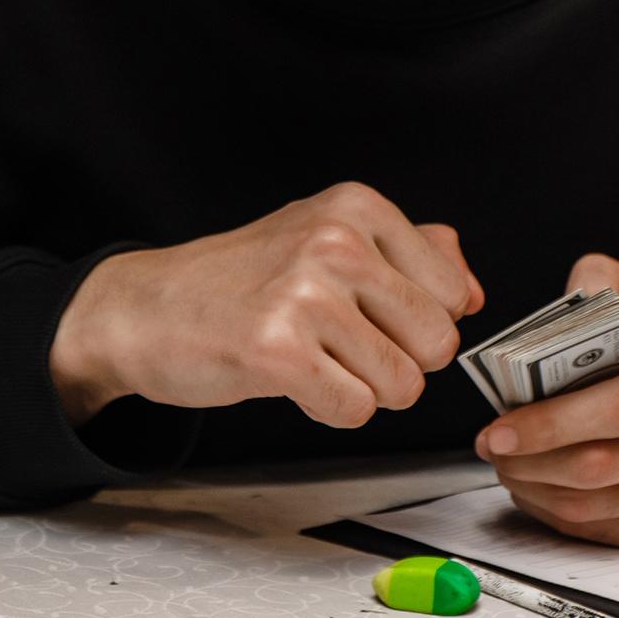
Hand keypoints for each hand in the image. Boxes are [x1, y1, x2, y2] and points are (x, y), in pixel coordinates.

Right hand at [50, 182, 482, 426]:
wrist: (146, 308)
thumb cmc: (242, 280)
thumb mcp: (327, 235)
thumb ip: (411, 253)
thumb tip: (472, 291)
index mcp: (358, 207)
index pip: (454, 294)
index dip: (418, 323)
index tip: (369, 315)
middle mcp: (337, 240)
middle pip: (438, 344)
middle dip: (399, 362)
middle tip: (340, 345)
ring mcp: (306, 293)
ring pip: (403, 385)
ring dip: (363, 390)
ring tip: (314, 359)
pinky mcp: (277, 350)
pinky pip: (355, 410)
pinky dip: (330, 410)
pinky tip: (293, 380)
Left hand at [474, 252, 618, 549]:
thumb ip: (609, 282)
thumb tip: (574, 292)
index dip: (553, 421)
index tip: (500, 423)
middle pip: (603, 464)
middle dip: (532, 457)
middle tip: (491, 445)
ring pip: (596, 505)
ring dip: (535, 487)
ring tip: (506, 462)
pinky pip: (603, 530)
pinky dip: (555, 510)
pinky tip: (536, 485)